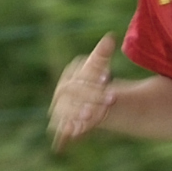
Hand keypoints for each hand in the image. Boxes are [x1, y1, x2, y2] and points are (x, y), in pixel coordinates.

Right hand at [48, 33, 117, 151]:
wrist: (90, 102)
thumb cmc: (96, 81)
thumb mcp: (99, 67)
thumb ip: (103, 54)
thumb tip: (110, 37)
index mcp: (70, 76)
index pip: (78, 74)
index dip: (92, 76)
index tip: (108, 77)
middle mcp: (61, 92)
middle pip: (72, 92)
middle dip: (92, 95)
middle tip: (113, 98)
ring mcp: (58, 108)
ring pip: (66, 111)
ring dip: (78, 113)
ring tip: (94, 116)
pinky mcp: (60, 125)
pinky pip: (61, 128)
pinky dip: (67, 131)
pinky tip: (78, 134)